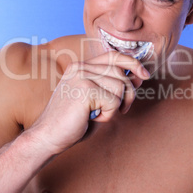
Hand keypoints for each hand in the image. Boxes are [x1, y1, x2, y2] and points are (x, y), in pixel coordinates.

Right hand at [32, 51, 149, 153]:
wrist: (48, 136)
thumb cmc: (73, 121)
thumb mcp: (94, 98)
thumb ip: (112, 85)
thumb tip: (139, 76)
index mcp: (81, 67)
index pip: (114, 56)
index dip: (132, 63)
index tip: (144, 75)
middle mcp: (81, 67)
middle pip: (121, 73)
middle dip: (128, 94)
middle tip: (118, 110)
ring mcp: (82, 76)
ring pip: (121, 87)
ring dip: (115, 107)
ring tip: (98, 115)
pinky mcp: (85, 89)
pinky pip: (114, 101)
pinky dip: (108, 115)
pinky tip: (92, 118)